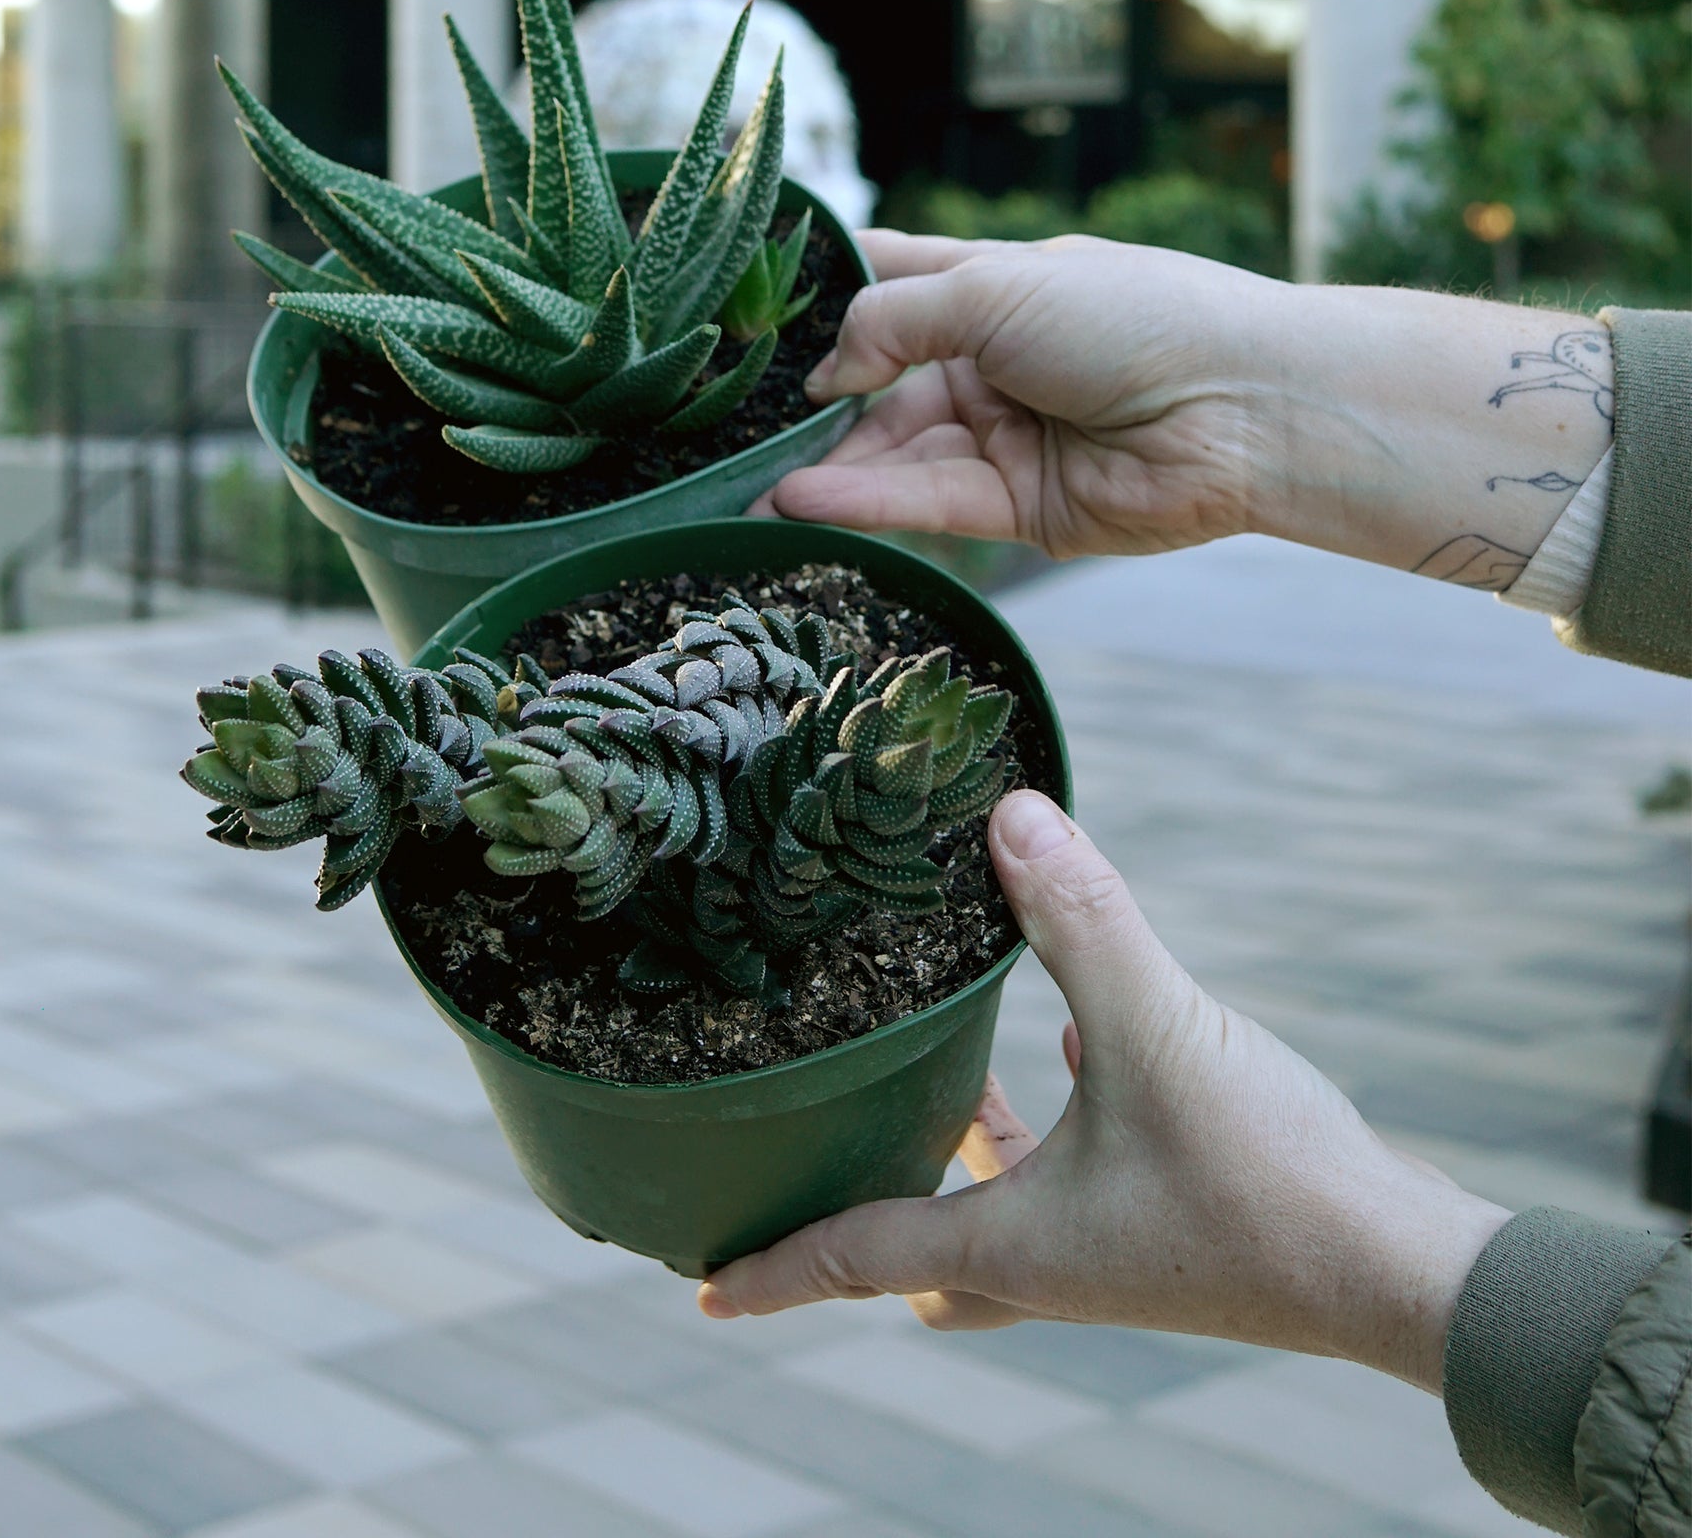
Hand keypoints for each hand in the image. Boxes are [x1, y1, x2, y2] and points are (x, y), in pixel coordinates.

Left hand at [697, 790, 1508, 1392]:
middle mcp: (1055, 1263)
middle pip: (930, 1261)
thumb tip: (1010, 815)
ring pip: (1008, 1218)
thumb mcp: (1156, 1032)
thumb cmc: (1270, 1182)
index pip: (861, 1255)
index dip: (776, 1271)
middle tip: (816, 1172)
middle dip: (867, 1226)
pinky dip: (1054, 1122)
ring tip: (940, 1072)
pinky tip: (1072, 1042)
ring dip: (966, 1155)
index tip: (699, 1289)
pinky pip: (1082, 1177)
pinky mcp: (1176, 1223)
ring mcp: (1118, 1254)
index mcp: (1017, 1243)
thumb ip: (1080, 922)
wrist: (1406, 1268)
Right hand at [755, 229, 1610, 584]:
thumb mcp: (996, 288)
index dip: (831, 297)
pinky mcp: (1022, 508)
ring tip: (751, 489)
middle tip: (733, 432)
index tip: (754, 317)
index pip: (896, 283)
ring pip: (898, 452)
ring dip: (828, 467)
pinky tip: (802, 498)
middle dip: (817, 407)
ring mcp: (1006, 436)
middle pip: (883, 383)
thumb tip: (824, 372)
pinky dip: (867, 499)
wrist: (1244, 406)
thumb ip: (895, 321)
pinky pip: (930, 502)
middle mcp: (996, 362)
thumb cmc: (1132, 317)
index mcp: (998, 290)